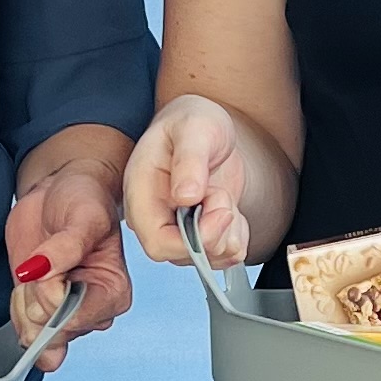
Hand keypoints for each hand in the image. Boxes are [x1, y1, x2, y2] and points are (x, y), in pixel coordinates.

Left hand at [4, 162, 129, 363]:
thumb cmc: (84, 200)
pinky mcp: (42, 312)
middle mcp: (92, 311)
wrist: (60, 191)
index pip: (75, 318)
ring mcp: (65, 314)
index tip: (51, 266)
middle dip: (38, 295)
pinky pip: (24, 331)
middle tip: (45, 262)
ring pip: (35, 333)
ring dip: (25, 300)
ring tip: (38, 268)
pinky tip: (28, 283)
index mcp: (113, 293)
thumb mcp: (84, 216)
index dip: (52, 293)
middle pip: (54, 330)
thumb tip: (37, 271)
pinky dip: (17, 308)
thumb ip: (66, 246)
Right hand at [125, 96, 248, 269]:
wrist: (207, 128)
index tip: (220, 212)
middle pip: (185, 254)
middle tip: (220, 194)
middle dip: (216, 231)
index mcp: (142, 194)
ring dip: (229, 231)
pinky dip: (238, 236)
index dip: (193, 240)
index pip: (158, 242)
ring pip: (208, 258)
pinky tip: (231, 208)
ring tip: (221, 194)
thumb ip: (189, 160)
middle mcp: (156, 218)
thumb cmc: (192, 122)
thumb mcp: (194, 129)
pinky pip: (225, 255)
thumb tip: (185, 196)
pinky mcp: (201, 234)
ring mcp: (178, 230)